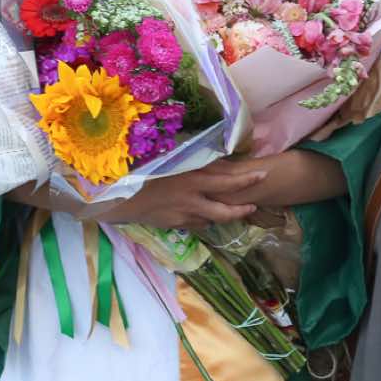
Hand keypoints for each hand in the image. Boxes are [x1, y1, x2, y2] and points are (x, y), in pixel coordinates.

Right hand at [97, 164, 263, 229]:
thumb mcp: (170, 158)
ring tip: (239, 213)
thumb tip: (214, 156)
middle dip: (243, 205)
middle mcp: (192, 195)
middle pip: (226, 203)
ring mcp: (184, 212)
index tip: (262, 174)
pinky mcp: (175, 223)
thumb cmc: (141, 168)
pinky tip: (206, 217)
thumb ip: (192, 159)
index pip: (227, 178)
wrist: (118, 194)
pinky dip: (203, 219)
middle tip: (256, 205)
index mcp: (192, 175)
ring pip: (214, 217)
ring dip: (227, 215)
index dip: (246, 179)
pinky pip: (196, 223)